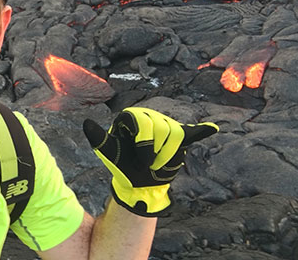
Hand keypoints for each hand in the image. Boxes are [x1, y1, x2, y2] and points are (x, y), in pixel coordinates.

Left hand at [83, 107, 217, 216]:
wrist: (136, 180)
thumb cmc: (121, 163)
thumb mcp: (107, 151)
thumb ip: (98, 137)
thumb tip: (86, 123)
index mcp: (132, 117)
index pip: (143, 121)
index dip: (145, 143)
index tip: (143, 160)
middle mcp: (150, 117)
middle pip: (162, 127)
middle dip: (156, 151)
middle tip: (148, 165)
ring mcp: (166, 127)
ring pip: (176, 134)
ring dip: (168, 155)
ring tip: (157, 165)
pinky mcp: (179, 139)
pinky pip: (191, 134)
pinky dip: (202, 131)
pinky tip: (212, 128)